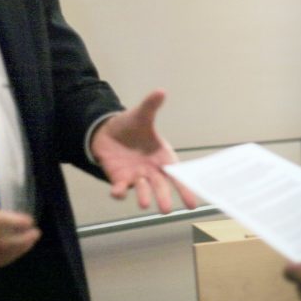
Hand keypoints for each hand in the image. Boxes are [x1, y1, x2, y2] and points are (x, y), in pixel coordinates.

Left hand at [89, 89, 196, 212]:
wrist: (107, 132)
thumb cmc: (130, 126)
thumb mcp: (141, 115)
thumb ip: (151, 106)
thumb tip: (160, 91)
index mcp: (162, 157)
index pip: (177, 174)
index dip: (185, 188)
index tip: (193, 203)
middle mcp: (151, 170)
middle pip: (161, 186)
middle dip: (164, 197)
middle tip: (167, 209)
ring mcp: (135, 176)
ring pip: (143, 190)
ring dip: (144, 197)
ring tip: (145, 203)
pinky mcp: (119, 179)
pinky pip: (120, 188)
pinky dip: (119, 192)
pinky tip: (118, 192)